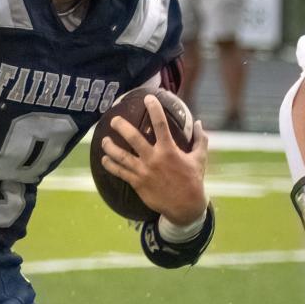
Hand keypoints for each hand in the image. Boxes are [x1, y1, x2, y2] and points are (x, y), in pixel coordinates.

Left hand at [100, 95, 208, 223]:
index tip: (147, 98)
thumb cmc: (193, 180)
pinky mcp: (138, 183)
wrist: (185, 206)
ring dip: (110, 147)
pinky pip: (120, 172)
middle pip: (133, 138)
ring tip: (104, 140)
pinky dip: (110, 165)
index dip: (154, 108)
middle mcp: (154, 159)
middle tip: (114, 120)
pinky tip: (104, 159)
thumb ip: (200, 139)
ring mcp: (144, 171)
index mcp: (169, 150)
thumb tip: (198, 122)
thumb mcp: (200, 158)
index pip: (160, 124)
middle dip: (121, 126)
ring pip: (121, 156)